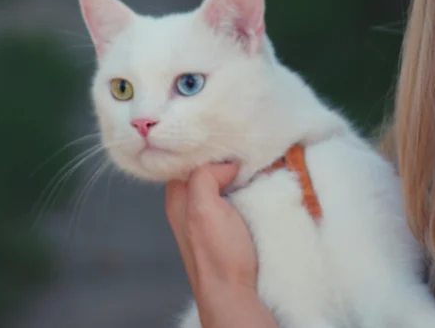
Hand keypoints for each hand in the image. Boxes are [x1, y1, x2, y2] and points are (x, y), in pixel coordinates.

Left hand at [165, 163, 276, 327]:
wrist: (235, 294)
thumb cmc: (217, 255)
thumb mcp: (203, 207)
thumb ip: (204, 177)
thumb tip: (225, 165)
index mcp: (178, 199)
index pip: (185, 160)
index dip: (203, 149)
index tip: (224, 140)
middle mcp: (189, 207)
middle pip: (202, 170)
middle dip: (220, 159)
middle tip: (241, 148)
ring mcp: (208, 218)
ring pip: (218, 183)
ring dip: (234, 174)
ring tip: (251, 163)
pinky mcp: (226, 228)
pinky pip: (232, 199)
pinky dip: (242, 189)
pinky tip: (255, 184)